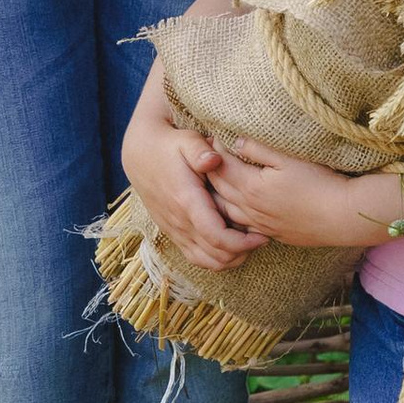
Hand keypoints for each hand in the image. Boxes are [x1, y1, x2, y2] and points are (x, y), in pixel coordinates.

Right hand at [120, 96, 260, 272]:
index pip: (217, 237)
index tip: (262, 235)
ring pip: (205, 261)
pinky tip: (229, 245)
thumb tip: (214, 158)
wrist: (140, 154)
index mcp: (186, 201)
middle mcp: (179, 221)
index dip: (243, 243)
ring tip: (247, 244)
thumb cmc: (170, 146)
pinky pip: (194, 257)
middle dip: (242, 252)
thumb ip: (201, 150)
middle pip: (215, 256)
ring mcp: (174, 230)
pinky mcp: (172, 232)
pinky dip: (214, 258)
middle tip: (260, 239)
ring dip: (229, 259)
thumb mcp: (186, 140)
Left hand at [212, 142, 391, 251]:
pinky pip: (242, 227)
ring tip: (213, 183)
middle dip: (209, 173)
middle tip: (204, 158)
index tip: (210, 137)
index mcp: (251, 186)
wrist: (342, 217)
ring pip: (226, 212)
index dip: (213, 151)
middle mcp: (250, 208)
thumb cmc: (319, 183)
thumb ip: (259, 149)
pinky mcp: (272, 234)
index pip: (220, 167)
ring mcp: (260, 224)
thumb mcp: (289, 159)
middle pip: (219, 189)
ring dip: (216, 197)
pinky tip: (235, 210)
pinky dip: (232, 217)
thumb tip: (236, 142)